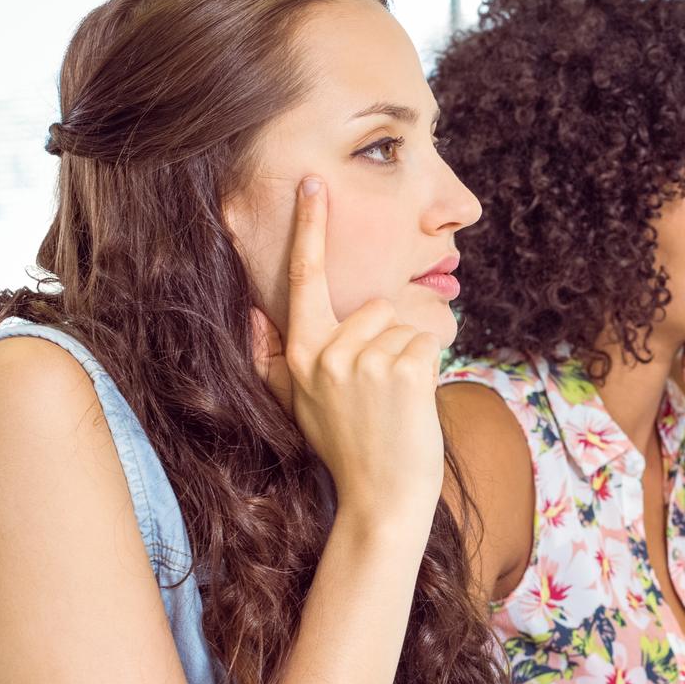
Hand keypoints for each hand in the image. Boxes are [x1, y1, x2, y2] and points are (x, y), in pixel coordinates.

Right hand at [250, 178, 447, 524]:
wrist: (381, 500)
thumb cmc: (347, 450)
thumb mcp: (297, 404)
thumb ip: (275, 358)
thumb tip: (253, 314)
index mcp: (299, 355)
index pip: (304, 278)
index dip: (310, 228)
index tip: (314, 183)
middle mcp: (325, 353)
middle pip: (377, 306)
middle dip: (389, 340)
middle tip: (380, 396)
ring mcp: (363, 362)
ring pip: (406, 324)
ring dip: (410, 358)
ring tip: (394, 403)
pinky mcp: (402, 371)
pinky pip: (429, 343)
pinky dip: (430, 370)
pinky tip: (413, 406)